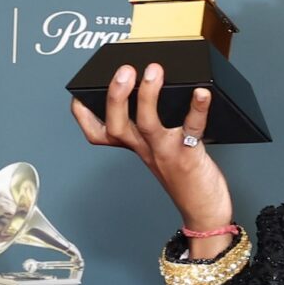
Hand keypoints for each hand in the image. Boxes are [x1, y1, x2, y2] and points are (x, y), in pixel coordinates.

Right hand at [70, 64, 234, 249]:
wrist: (205, 214)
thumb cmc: (189, 182)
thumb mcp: (163, 153)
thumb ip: (158, 129)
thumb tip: (159, 93)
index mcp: (137, 148)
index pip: (100, 134)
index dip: (84, 117)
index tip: (78, 98)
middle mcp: (147, 149)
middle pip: (117, 125)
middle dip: (115, 96)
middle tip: (123, 70)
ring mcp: (166, 152)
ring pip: (147, 123)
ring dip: (148, 96)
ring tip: (153, 71)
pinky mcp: (189, 155)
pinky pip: (192, 128)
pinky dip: (197, 109)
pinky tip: (202, 93)